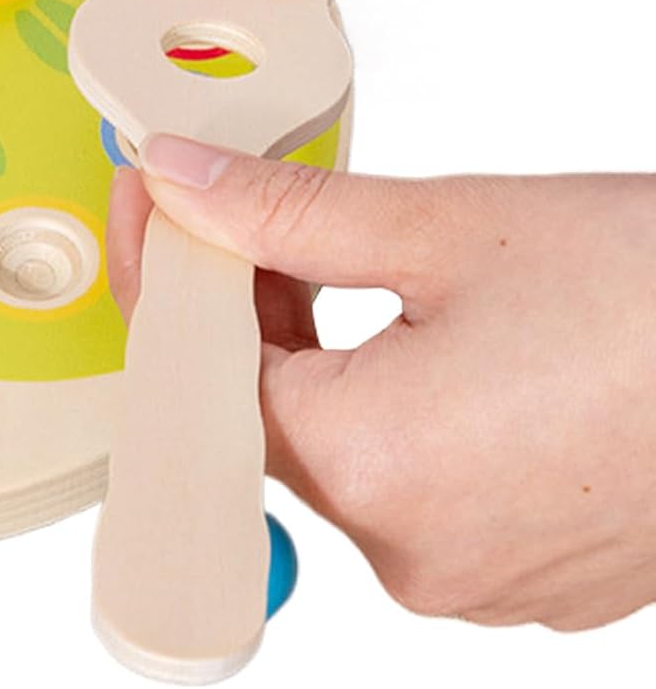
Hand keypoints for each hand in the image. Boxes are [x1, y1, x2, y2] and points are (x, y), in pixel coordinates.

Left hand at [106, 135, 655, 628]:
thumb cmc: (655, 294)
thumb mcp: (449, 226)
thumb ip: (288, 215)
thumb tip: (182, 184)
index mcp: (374, 467)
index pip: (202, 372)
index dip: (166, 276)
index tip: (153, 199)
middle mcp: (411, 551)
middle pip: (266, 415)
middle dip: (241, 308)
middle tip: (241, 207)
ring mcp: (475, 575)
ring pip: (341, 449)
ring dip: (315, 352)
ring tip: (337, 255)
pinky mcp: (529, 570)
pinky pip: (413, 484)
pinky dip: (388, 402)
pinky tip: (418, 331)